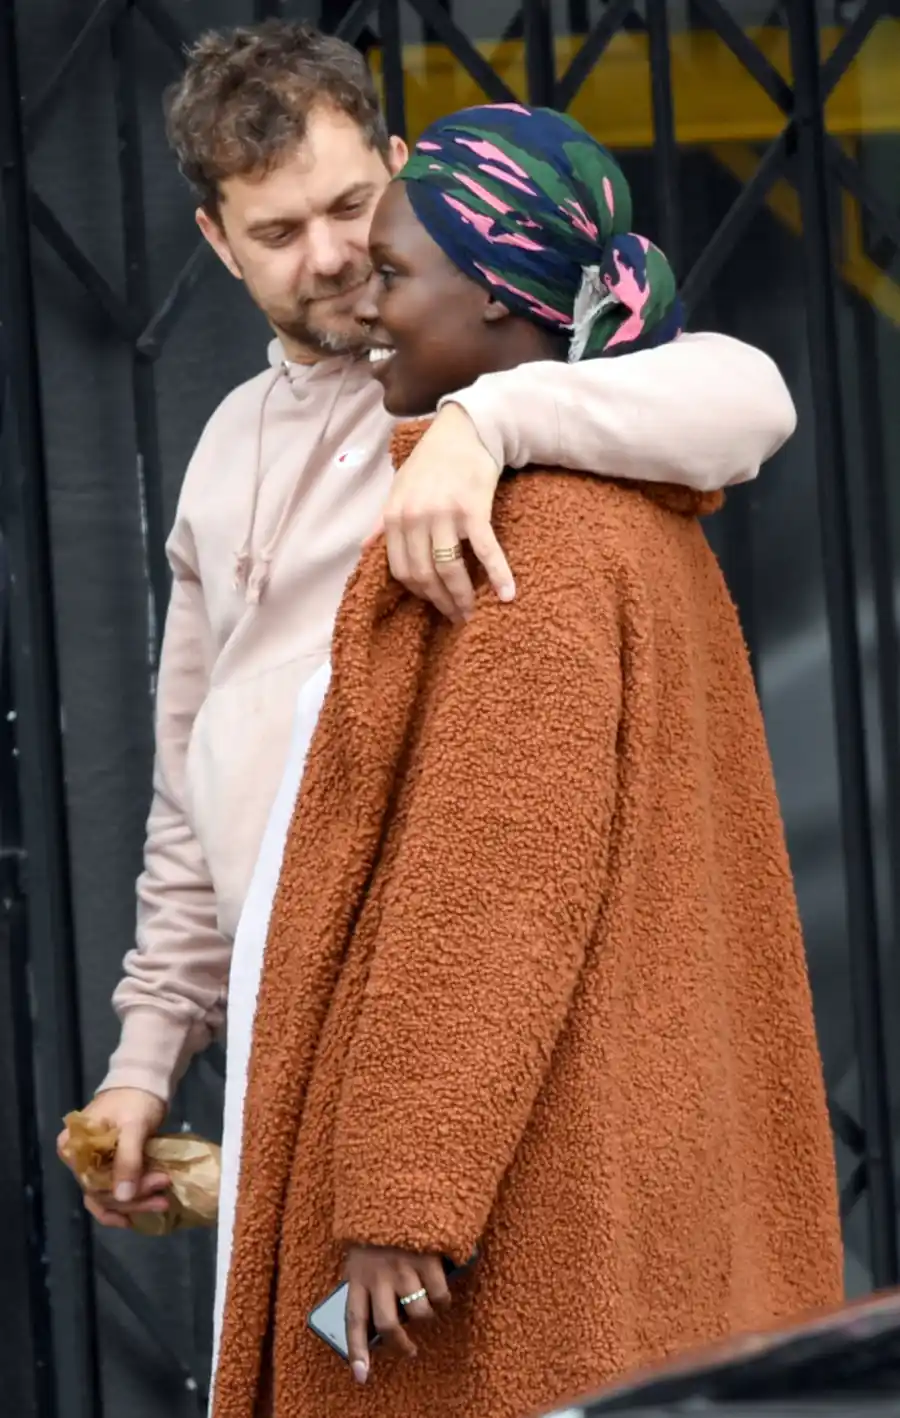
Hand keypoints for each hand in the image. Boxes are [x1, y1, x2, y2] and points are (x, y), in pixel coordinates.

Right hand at [57, 1087, 168, 1229]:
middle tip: (165, 1191)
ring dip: (134, 1204)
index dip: (124, 1191)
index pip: (94, 1182)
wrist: (144, 1084)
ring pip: (107, 1197)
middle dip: (135, 1197)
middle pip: (101, 1193)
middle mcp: (77, 1161)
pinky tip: (140, 1214)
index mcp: (73, 1148)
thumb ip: (127, 1159)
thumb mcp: (133, 1127)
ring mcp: (92, 1166)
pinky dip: (127, 1204)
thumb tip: (122, 1197)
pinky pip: (112, 1193)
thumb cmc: (135, 1100)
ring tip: (162, 1203)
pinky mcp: (107, 1168)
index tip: (157, 1183)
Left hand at [344, 1245, 450, 1383]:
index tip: (361, 1376)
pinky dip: (443, 1300)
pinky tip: (441, 1294)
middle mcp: (380, 1275)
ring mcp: (404, 1267)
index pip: (353, 1320)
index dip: (356, 1351)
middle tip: (410, 1351)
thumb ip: (365, 1284)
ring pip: (419, 1313)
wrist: (396, 1191)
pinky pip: (440, 1295)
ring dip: (426, 1317)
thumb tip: (378, 1323)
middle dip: (402, 1346)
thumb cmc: (377, 1232)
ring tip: (426, 1310)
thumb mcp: (361, 1256)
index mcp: (358, 1275)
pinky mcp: (427, 1258)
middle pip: (389, 1325)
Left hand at [368, 404, 515, 621]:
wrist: (465, 432)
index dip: (418, 593)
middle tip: (456, 618)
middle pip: (425, 575)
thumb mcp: (399, 488)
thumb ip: (383, 521)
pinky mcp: (474, 510)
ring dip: (462, 597)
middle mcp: (415, 518)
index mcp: (395, 516)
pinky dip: (497, 575)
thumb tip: (365, 548)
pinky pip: (485, 551)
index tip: (433, 603)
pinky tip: (507, 595)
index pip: (401, 569)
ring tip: (472, 614)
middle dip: (441, 602)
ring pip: (450, 569)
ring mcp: (444, 514)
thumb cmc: (431, 462)